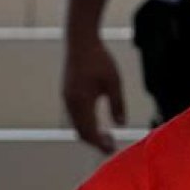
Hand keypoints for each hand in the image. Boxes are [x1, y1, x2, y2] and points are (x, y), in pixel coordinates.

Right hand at [63, 37, 125, 153]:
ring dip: (90, 134)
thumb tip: (121, 124)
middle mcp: (71, 103)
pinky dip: (85, 124)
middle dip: (95, 142)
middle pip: (81, 132)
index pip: (90, 131)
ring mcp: (67, 99)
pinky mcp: (67, 94)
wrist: (80, 40)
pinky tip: (97, 123)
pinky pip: (75, 117)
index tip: (112, 150)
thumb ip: (118, 104)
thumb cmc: (99, 59)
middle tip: (111, 146)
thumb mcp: (114, 82)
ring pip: (77, 125)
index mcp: (82, 102)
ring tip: (106, 136)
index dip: (100, 144)